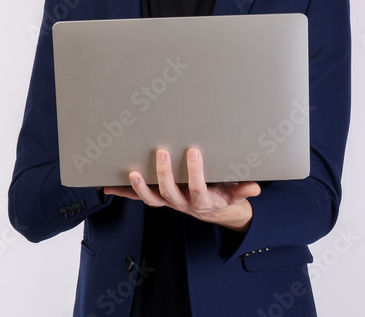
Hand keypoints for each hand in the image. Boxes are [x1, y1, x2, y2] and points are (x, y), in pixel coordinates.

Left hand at [103, 148, 259, 231]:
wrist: (213, 211)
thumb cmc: (222, 197)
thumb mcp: (236, 194)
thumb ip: (243, 190)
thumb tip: (254, 188)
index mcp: (202, 200)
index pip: (198, 187)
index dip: (195, 172)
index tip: (193, 152)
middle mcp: (182, 203)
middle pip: (170, 192)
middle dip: (164, 174)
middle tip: (161, 153)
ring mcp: (168, 202)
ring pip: (151, 199)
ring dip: (139, 187)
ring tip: (132, 173)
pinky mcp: (158, 199)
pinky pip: (139, 198)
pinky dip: (124, 193)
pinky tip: (109, 186)